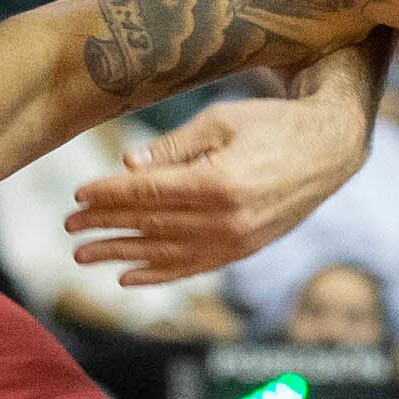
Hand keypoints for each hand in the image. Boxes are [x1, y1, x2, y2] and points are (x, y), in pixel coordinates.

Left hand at [67, 93, 373, 285]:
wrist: (329, 149)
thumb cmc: (272, 124)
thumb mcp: (221, 121)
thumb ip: (173, 148)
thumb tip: (128, 167)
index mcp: (219, 182)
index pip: (149, 193)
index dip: (109, 195)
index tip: (77, 195)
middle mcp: (228, 220)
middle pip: (151, 225)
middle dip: (105, 226)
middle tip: (69, 227)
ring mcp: (237, 241)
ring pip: (166, 254)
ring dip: (121, 255)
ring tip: (85, 255)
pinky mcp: (244, 251)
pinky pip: (192, 268)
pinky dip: (157, 275)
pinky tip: (128, 277)